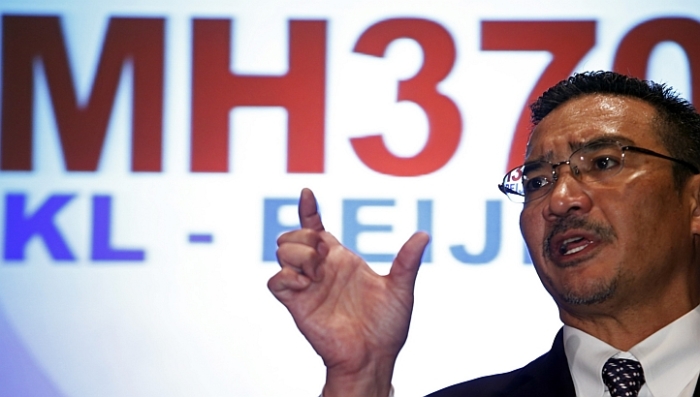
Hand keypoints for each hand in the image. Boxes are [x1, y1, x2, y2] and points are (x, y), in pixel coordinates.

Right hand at [268, 188, 429, 396]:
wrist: (374, 358)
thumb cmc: (387, 327)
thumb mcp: (401, 290)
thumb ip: (407, 261)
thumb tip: (424, 235)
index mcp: (341, 260)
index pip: (317, 228)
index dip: (308, 210)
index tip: (307, 193)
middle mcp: (321, 269)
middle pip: (295, 235)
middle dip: (304, 234)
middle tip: (325, 253)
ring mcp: (307, 286)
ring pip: (282, 252)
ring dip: (298, 253)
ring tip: (317, 270)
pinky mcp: (297, 304)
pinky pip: (276, 282)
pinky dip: (286, 276)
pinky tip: (305, 283)